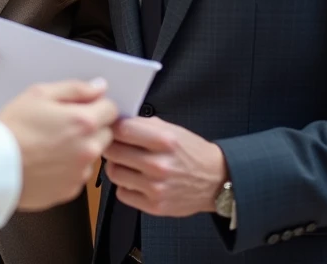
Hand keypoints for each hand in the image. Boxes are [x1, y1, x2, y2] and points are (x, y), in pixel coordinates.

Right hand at [0, 80, 118, 211]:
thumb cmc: (12, 129)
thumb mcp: (39, 94)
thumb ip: (75, 88)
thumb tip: (98, 87)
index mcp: (84, 122)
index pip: (111, 109)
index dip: (98, 105)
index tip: (84, 107)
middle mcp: (88, 149)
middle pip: (106, 133)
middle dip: (91, 127)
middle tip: (63, 125)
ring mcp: (80, 172)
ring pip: (92, 155)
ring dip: (80, 149)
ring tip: (50, 145)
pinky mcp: (70, 190)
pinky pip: (77, 175)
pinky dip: (68, 168)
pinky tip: (47, 161)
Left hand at [104, 117, 227, 216]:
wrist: (215, 181)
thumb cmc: (192, 153)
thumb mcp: (172, 130)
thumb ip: (144, 125)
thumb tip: (116, 121)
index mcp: (165, 141)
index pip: (121, 130)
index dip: (111, 127)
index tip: (110, 128)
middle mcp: (159, 165)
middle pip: (113, 151)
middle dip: (110, 145)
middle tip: (115, 145)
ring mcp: (156, 187)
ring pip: (114, 173)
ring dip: (116, 166)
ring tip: (126, 163)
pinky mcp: (154, 206)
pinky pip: (122, 194)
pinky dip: (125, 186)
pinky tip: (136, 180)